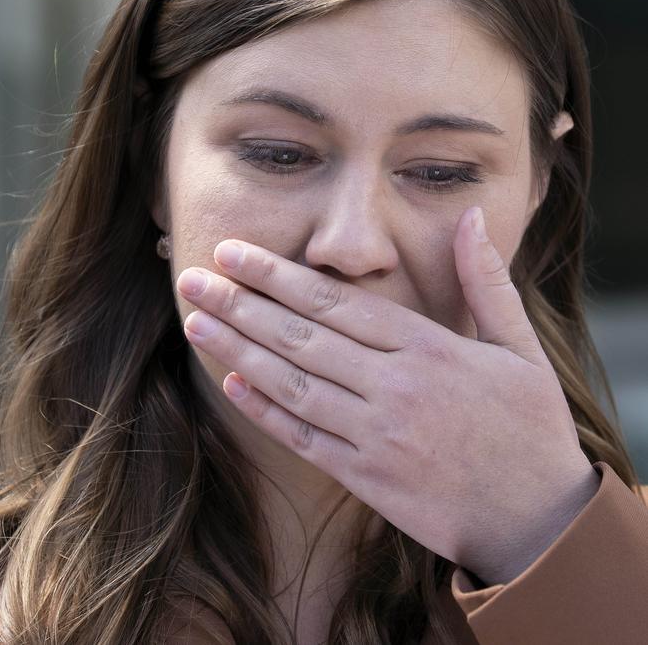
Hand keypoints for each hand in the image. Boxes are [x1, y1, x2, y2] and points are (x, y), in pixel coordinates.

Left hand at [176, 205, 600, 584]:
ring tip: (196, 322)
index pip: (335, 303)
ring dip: (239, 351)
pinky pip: (306, 438)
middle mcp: (393, 387)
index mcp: (427, 347)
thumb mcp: (520, 346)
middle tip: (194, 278)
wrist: (539, 518)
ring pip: (293, 384)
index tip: (235, 254)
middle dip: (242, 304)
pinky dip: (267, 411)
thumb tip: (471, 216)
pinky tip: (234, 384)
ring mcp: (376, 436)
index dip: (278, 277)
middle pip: (301, 338)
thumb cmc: (530, 425)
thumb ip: (485, 280)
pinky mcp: (367, 479)